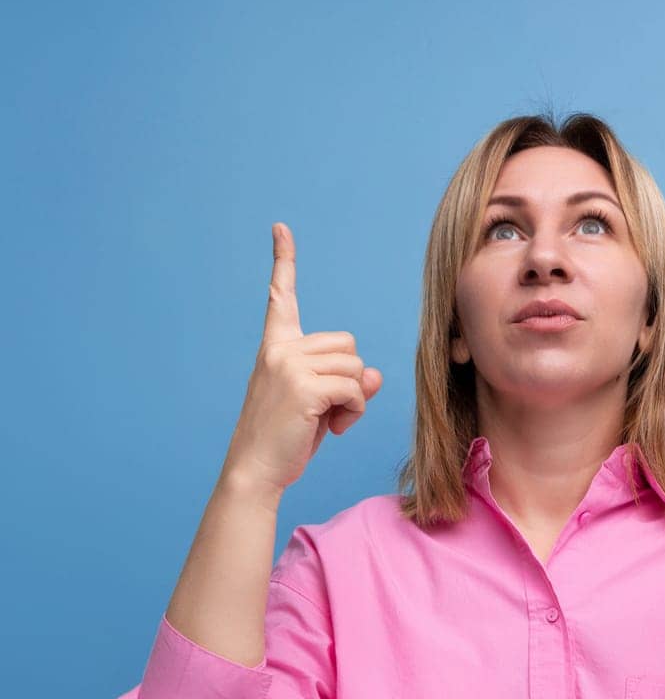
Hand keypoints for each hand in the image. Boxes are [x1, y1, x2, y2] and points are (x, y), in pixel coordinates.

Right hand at [223, 222, 383, 497]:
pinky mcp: (303, 386)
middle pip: (346, 343)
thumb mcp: (320, 406)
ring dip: (355, 398)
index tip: (281, 228)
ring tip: (332, 421)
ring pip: (354, 365)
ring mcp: (289, 365)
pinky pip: (354, 387)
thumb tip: (375, 374)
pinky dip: (355, 410)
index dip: (284, 261)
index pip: (282, 296)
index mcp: (276, 347)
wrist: (255, 471)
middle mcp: (280, 348)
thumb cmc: (285, 440)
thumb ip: (346, 384)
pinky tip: (336, 428)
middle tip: (332, 410)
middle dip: (351, 378)